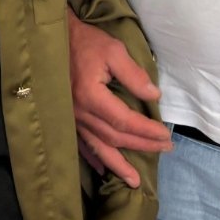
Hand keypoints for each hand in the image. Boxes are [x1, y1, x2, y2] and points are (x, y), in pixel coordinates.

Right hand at [67, 9, 171, 187]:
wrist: (53, 39)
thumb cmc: (85, 42)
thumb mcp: (113, 50)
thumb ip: (134, 75)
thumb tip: (154, 96)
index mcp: (92, 96)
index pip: (125, 121)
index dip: (147, 131)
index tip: (166, 135)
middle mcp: (80, 113)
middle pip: (115, 137)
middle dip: (142, 145)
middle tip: (165, 149)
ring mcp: (71, 118)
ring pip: (99, 147)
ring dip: (118, 164)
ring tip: (134, 181)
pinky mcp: (67, 118)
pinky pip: (81, 144)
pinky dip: (94, 158)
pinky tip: (103, 169)